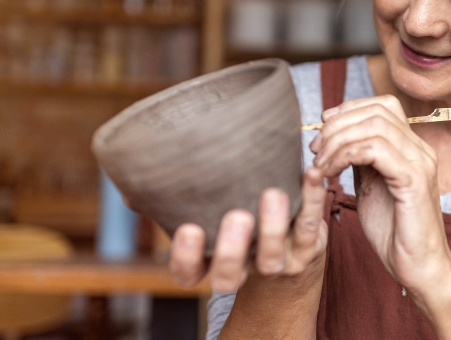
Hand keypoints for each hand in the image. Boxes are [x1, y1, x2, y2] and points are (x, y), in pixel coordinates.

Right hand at [168, 166, 328, 292]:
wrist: (294, 249)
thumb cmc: (240, 218)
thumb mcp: (209, 212)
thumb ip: (176, 200)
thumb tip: (138, 186)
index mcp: (211, 260)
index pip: (188, 273)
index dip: (186, 258)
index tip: (190, 228)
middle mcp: (242, 267)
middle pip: (229, 276)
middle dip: (232, 250)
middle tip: (238, 217)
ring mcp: (275, 261)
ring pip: (272, 258)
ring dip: (272, 227)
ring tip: (273, 195)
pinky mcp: (305, 246)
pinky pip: (309, 224)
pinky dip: (312, 198)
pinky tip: (310, 174)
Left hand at [309, 95, 450, 295]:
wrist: (421, 269)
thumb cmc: (395, 233)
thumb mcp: (371, 188)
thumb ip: (361, 161)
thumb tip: (338, 139)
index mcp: (412, 149)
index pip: (383, 106)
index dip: (349, 109)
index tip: (323, 128)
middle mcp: (421, 150)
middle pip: (377, 111)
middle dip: (338, 125)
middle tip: (315, 150)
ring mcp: (420, 163)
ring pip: (375, 125)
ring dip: (339, 140)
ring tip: (320, 164)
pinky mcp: (414, 181)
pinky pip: (376, 150)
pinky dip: (346, 155)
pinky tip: (331, 173)